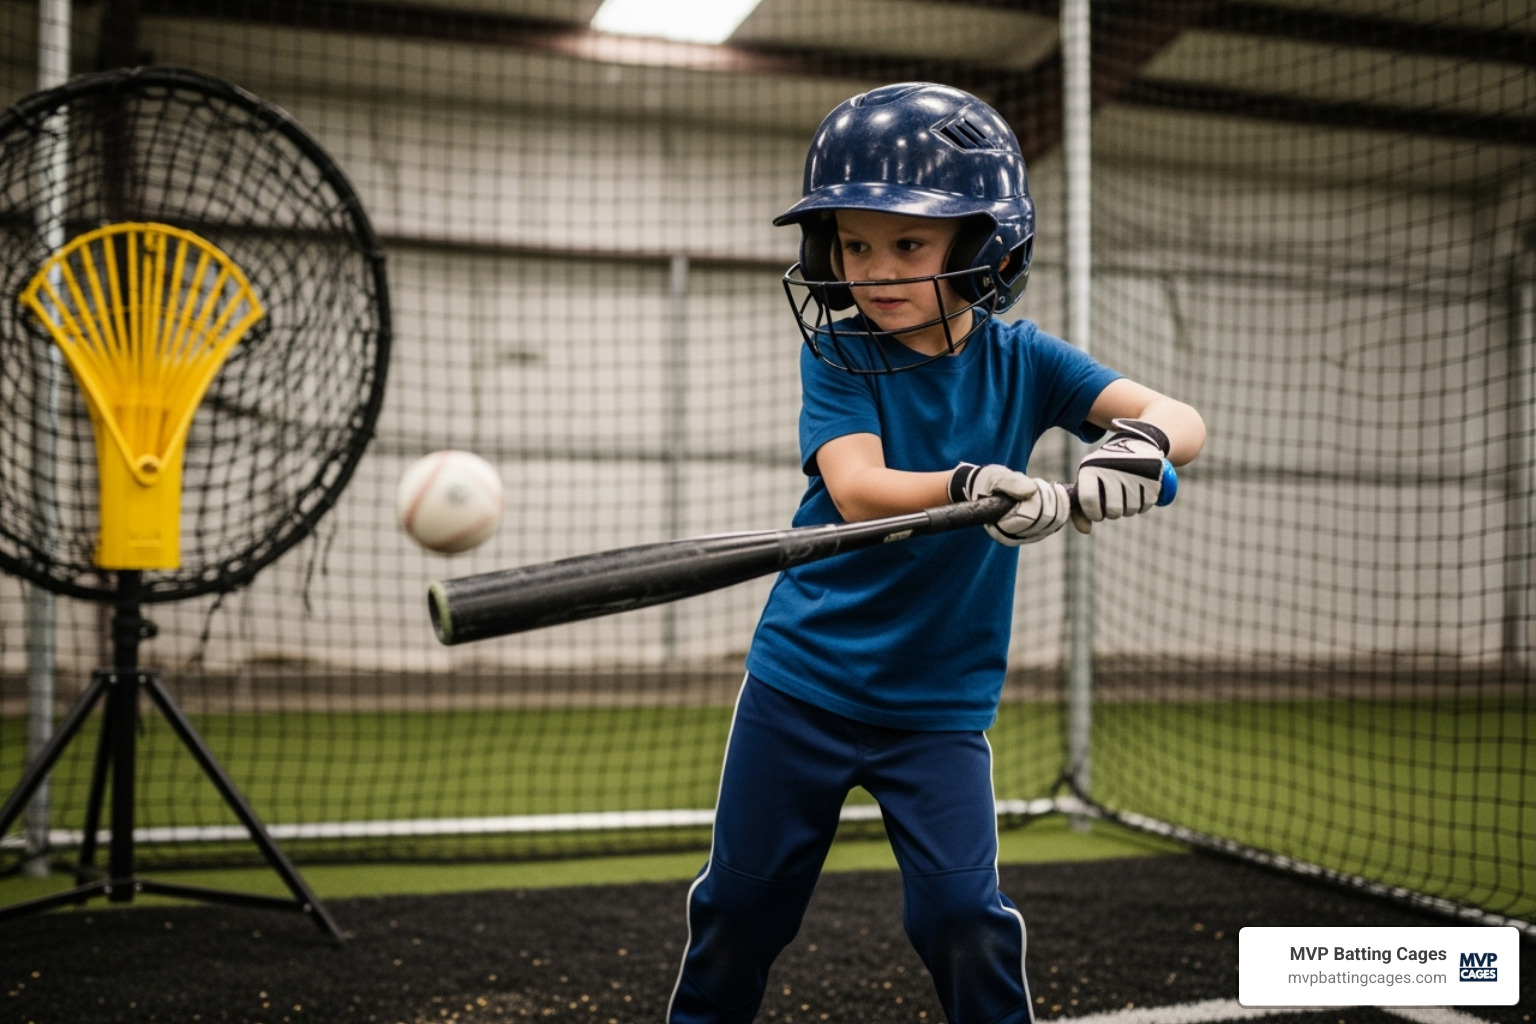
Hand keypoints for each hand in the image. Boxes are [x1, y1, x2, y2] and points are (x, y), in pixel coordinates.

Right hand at [950, 463, 1070, 545]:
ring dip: (1054, 499)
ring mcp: (1027, 536)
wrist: (987, 487)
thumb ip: (1010, 483)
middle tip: (1037, 483)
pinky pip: (1058, 521)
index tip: (1033, 483)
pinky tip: (1054, 491)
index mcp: (1000, 529)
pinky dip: (1061, 504)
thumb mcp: (994, 478)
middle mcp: (1014, 537)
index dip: (1037, 499)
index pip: (1029, 519)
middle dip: (1047, 497)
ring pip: (1055, 521)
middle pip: (1045, 520)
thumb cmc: (987, 482)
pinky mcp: (1038, 531)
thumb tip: (1032, 490)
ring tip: (1042, 486)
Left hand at [1073, 418, 1170, 533]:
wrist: (1138, 443)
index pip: (1089, 503)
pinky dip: (1142, 506)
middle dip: (1112, 512)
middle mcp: (1111, 469)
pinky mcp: (1152, 477)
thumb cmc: (1106, 468)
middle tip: (1114, 503)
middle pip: (1111, 511)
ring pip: (1129, 511)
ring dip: (1127, 510)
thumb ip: (1080, 507)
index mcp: (1091, 468)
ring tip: (1125, 496)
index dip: (1093, 513)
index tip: (1097, 512)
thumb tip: (1085, 531)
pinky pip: (1145, 506)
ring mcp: (1133, 473)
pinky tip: (1138, 493)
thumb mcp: (1089, 481)